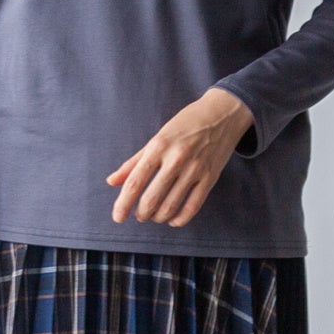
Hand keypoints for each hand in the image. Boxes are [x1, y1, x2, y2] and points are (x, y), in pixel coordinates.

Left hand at [106, 87, 254, 228]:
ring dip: (158, 217)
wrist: (222, 114)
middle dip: (141, 213)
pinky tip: (173, 220)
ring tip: (153, 216)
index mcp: (158, 146)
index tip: (117, 217)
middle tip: (138, 216)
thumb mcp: (157, 138)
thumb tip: (111, 181)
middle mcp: (176, 158)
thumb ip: (133, 162)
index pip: (135, 181)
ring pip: (171, 206)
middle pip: (152, 197)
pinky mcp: (210, 177)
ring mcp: (195, 169)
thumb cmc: (184, 125)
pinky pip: (193, 206)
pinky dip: (180, 219)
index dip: (123, 203)